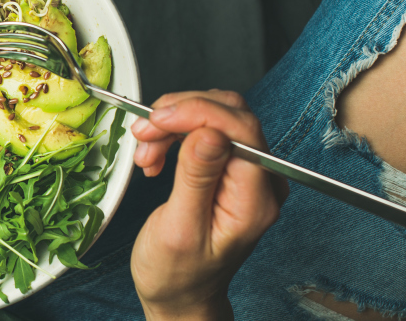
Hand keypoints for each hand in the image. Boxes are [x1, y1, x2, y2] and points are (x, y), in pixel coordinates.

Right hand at [129, 90, 286, 320]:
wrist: (180, 293)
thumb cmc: (178, 274)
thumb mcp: (180, 229)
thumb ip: (196, 178)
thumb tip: (209, 133)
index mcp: (255, 200)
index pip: (240, 130)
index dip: (197, 113)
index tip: (157, 119)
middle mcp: (261, 181)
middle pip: (230, 115)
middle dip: (180, 115)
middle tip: (144, 133)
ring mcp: (247, 173)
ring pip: (215, 117)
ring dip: (173, 124)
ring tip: (145, 151)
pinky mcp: (230, 168)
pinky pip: (206, 131)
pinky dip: (175, 133)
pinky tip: (156, 153)